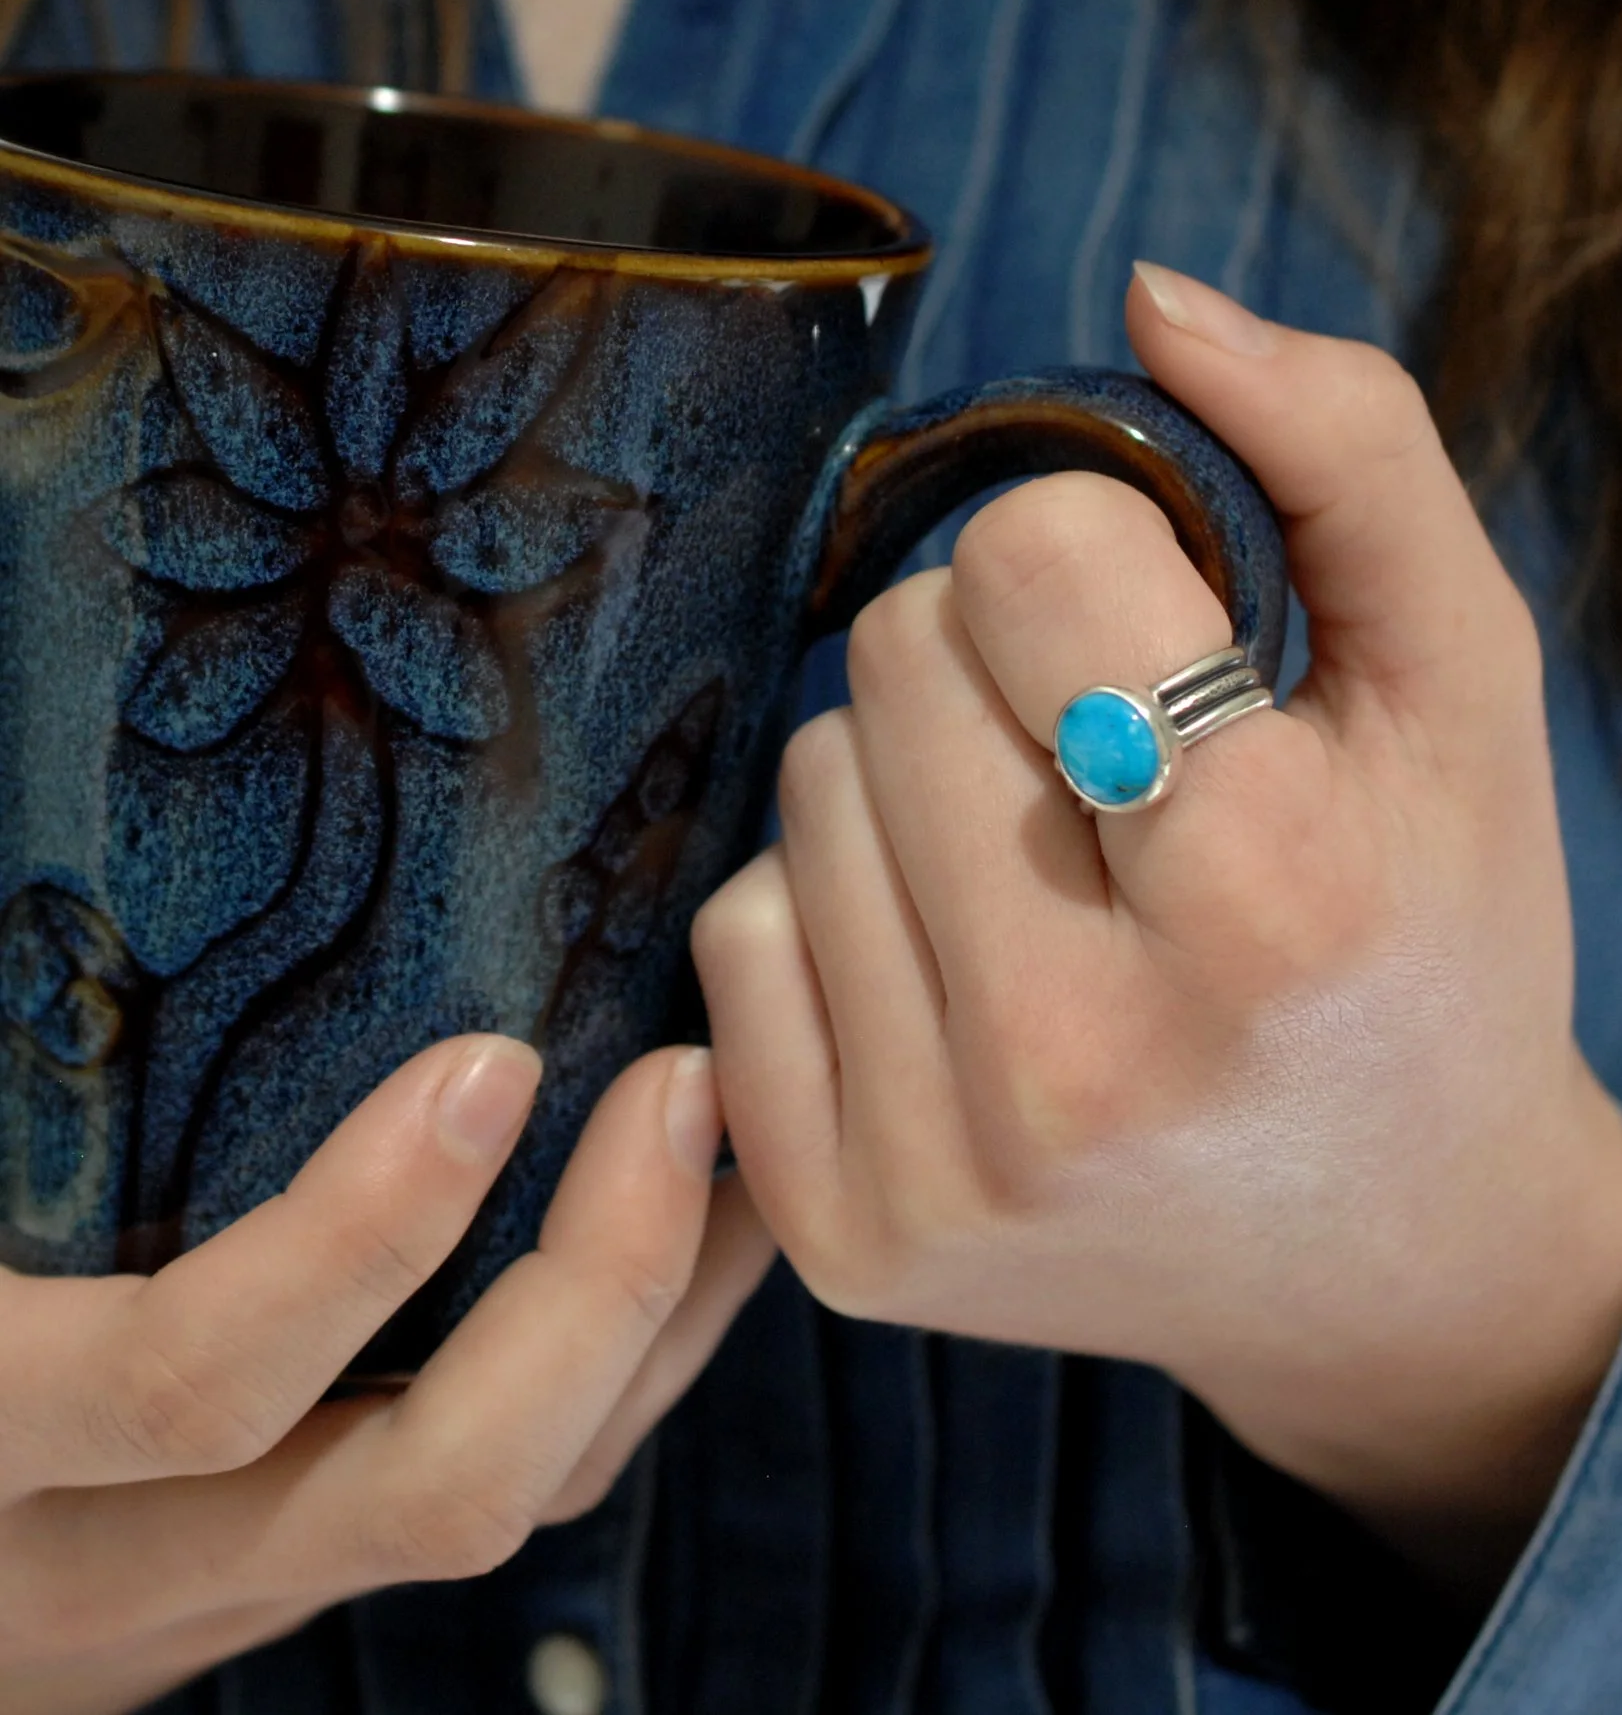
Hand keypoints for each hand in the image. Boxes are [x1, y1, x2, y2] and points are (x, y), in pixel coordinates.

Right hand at [0, 1036, 771, 1714]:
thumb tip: (41, 850)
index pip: (189, 1393)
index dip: (356, 1242)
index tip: (491, 1065)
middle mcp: (96, 1566)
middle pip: (422, 1495)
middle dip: (597, 1297)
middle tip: (684, 1085)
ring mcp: (199, 1591)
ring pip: (493, 1504)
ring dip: (651, 1326)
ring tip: (732, 1127)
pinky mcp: (260, 1562)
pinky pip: (487, 1482)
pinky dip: (617, 1356)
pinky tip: (681, 1216)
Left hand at [694, 263, 1621, 1596]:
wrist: (1396, 1251)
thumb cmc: (1439, 929)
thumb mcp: (1469, 679)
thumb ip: (1348, 449)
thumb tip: (1147, 296)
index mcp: (1268, 902)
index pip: (1026, 556)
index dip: (1108, 555)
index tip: (1179, 643)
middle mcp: (1084, 1059)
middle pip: (891, 655)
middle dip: (1003, 657)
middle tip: (1119, 762)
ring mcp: (942, 1164)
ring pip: (806, 780)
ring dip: (918, 777)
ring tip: (1060, 869)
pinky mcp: (844, 1232)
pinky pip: (737, 932)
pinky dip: (842, 910)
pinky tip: (972, 970)